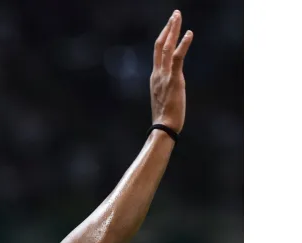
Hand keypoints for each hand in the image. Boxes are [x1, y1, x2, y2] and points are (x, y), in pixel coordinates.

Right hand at [150, 10, 193, 132]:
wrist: (164, 126)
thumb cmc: (165, 117)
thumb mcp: (164, 99)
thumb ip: (166, 89)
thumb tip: (170, 89)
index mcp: (155, 77)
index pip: (158, 53)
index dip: (163, 38)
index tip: (169, 27)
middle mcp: (157, 73)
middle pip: (160, 45)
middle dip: (167, 28)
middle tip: (174, 14)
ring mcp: (164, 75)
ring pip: (166, 47)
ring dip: (173, 29)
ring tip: (177, 16)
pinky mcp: (174, 79)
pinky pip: (177, 58)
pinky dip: (183, 44)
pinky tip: (189, 33)